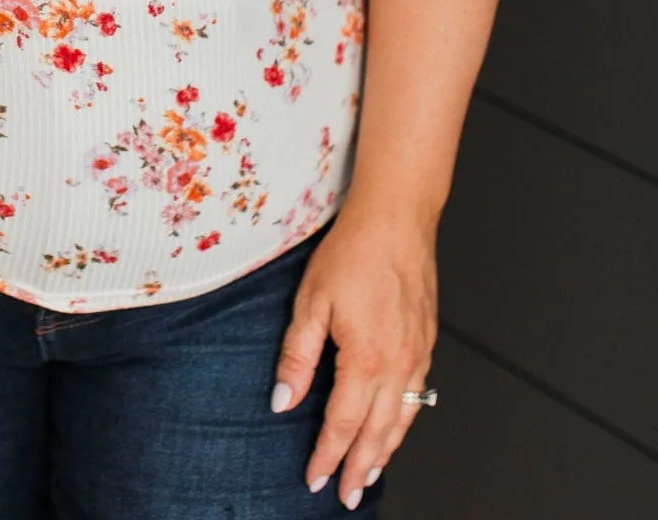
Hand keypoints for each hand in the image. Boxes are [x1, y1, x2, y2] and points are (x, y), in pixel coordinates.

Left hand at [269, 203, 438, 507]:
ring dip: (385, 451)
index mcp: (367, 358)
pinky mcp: (427, 342)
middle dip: (360, 468)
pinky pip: (418, 395)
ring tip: (369, 475)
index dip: (327, 455)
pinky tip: (395, 426)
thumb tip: (283, 400)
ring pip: (404, 419)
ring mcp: (418, 354)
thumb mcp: (311, 301)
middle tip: (347, 496)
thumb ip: (297, 356)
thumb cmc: (354, 251)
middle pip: (378, 433)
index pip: (343, 424)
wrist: (397, 218)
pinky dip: (405, 421)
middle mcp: (399, 364)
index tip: (315, 478)